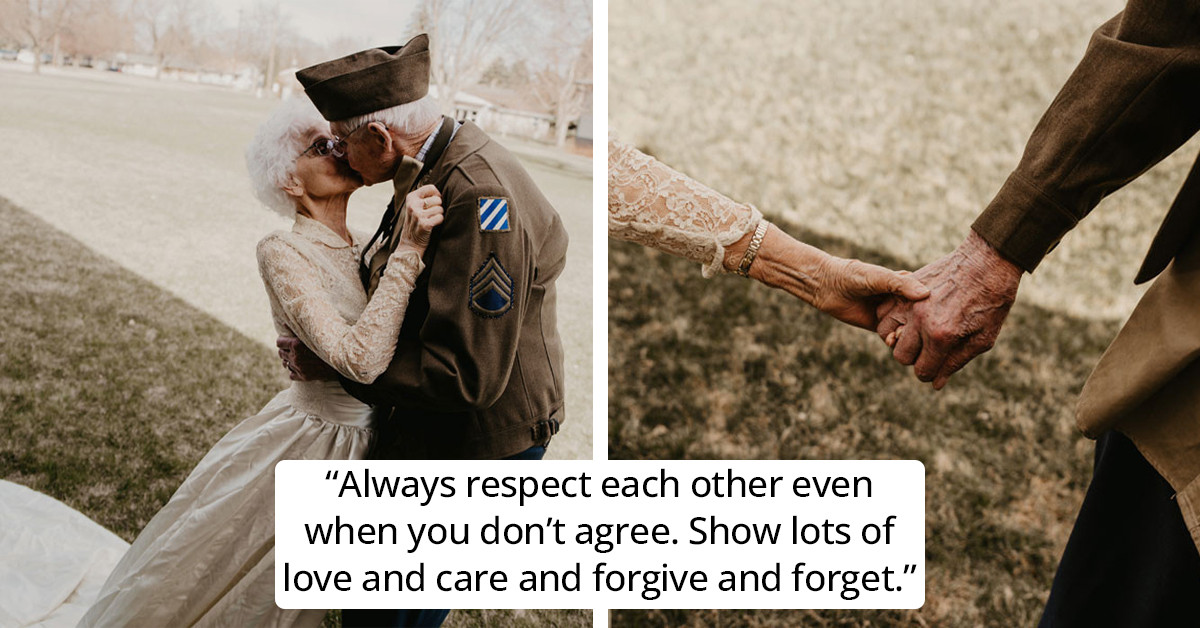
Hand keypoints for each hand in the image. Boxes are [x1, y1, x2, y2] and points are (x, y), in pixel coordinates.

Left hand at [276, 336, 338, 381]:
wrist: (340, 361)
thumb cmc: (326, 344)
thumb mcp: (312, 335)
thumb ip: (298, 330)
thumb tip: (284, 324)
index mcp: (296, 344)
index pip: (279, 343)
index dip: (282, 341)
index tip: (286, 342)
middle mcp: (295, 356)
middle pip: (281, 353)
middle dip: (285, 351)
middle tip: (293, 350)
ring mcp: (299, 367)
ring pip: (286, 364)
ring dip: (290, 361)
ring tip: (298, 358)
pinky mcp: (303, 376)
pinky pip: (291, 374)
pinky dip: (295, 371)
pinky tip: (301, 367)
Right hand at [396, 184, 443, 253]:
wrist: (410, 243)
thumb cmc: (416, 222)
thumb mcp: (415, 206)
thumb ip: (424, 197)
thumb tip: (441, 192)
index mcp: (411, 197)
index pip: (431, 188)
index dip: (437, 195)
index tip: (434, 202)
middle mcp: (413, 205)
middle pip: (438, 199)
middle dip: (438, 207)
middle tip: (431, 214)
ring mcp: (418, 215)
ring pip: (440, 209)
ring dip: (439, 215)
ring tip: (431, 220)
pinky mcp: (424, 224)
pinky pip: (440, 217)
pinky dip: (439, 221)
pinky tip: (433, 225)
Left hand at [725, 223, 929, 329]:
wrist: (825, 286)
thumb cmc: (850, 275)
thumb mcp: (877, 277)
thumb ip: (899, 284)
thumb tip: (925, 295)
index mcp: (905, 284)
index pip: (927, 297)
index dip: (934, 307)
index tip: (938, 313)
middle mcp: (901, 300)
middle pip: (920, 317)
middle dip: (923, 326)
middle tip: (922, 330)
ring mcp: (891, 314)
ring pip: (908, 330)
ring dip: (908, 336)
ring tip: (901, 334)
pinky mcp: (879, 327)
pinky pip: (892, 338)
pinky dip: (894, 342)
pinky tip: (891, 340)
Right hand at [875, 230, 1022, 388]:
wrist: (989, 260)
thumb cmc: (992, 301)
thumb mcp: (983, 338)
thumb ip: (956, 362)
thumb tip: (935, 384)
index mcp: (941, 336)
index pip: (922, 370)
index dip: (931, 373)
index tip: (939, 365)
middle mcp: (920, 320)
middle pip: (902, 356)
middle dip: (916, 358)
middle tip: (931, 348)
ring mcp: (909, 302)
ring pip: (886, 335)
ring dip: (899, 338)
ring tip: (916, 333)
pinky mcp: (905, 287)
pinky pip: (883, 311)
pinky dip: (890, 318)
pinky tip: (907, 317)